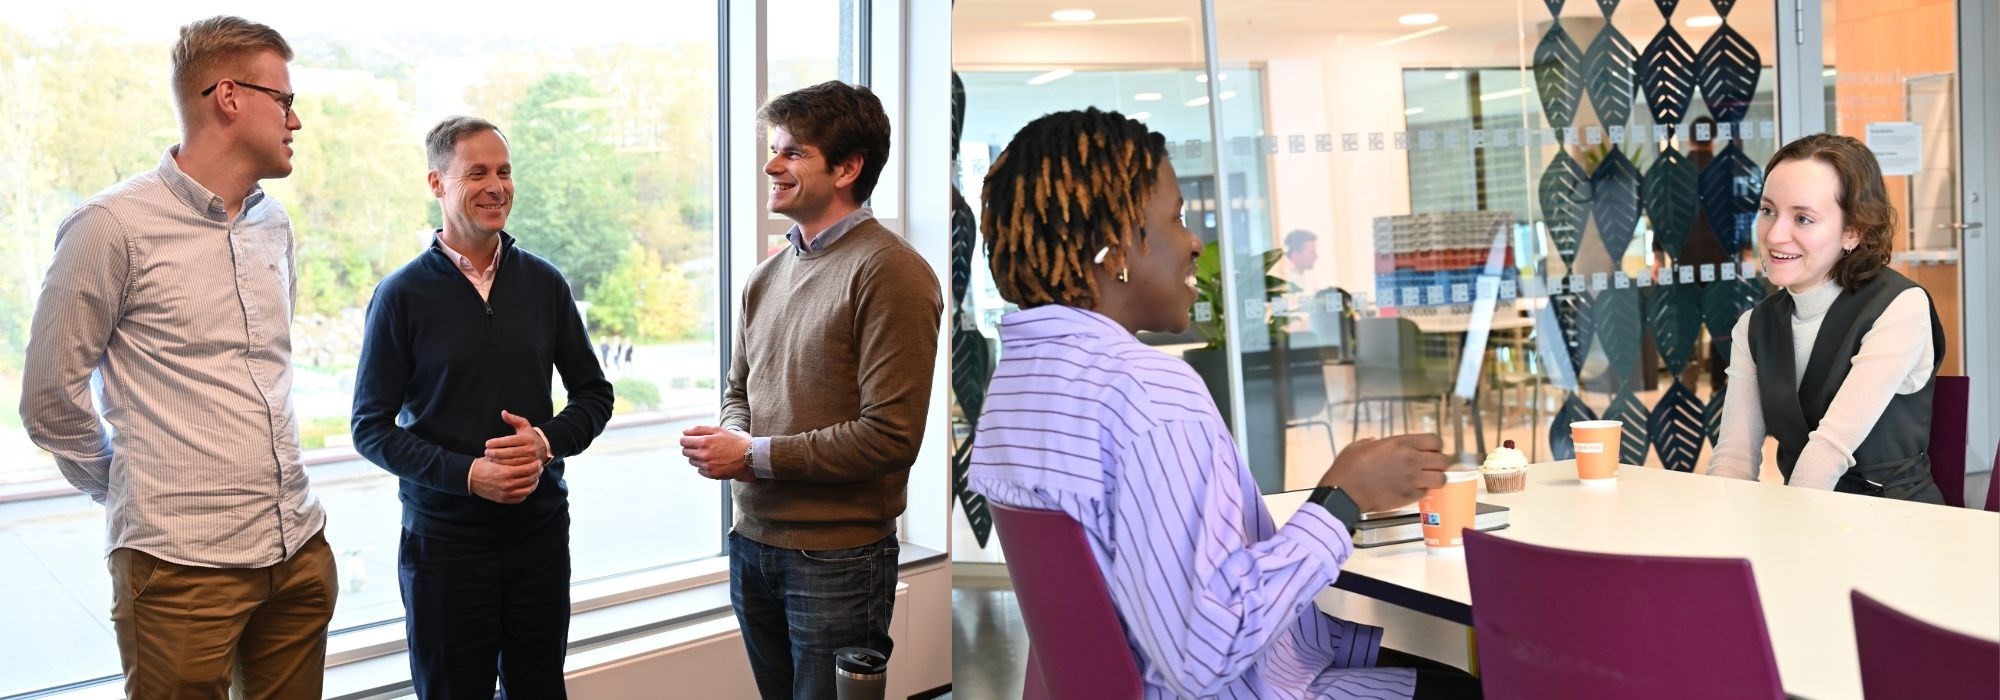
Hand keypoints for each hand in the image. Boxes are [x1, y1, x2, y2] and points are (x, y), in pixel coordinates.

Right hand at [468, 456, 541, 503]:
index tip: (538, 461)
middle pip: (530, 479)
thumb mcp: (496, 457)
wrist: (470, 478)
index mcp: (506, 472)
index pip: (528, 469)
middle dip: (537, 473)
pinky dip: (526, 492)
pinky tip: (527, 487)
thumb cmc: (483, 465)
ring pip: (527, 490)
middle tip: (539, 469)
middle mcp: (507, 484)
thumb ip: (511, 457)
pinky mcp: (503, 500)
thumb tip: (527, 454)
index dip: (536, 465)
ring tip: (535, 478)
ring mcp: (505, 494)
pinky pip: (520, 498)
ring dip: (534, 483)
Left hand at [484, 410, 547, 466]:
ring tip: (489, 458)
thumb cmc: (529, 435)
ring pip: (512, 461)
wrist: (543, 447)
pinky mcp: (530, 466)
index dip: (497, 442)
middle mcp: (530, 448)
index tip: (487, 443)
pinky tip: (497, 464)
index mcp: (527, 438)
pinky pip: (516, 467)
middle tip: (486, 452)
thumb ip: (513, 419)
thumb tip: (503, 412)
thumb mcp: (523, 425)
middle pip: (510, 452)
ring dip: (499, 460)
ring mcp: (531, 459)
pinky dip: (505, 466)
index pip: (510, 440)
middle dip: (496, 452)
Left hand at [681, 425, 752, 481]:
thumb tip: (684, 432)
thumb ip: (699, 429)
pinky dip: (704, 466)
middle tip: (701, 446)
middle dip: (690, 448)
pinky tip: (714, 461)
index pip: (683, 441)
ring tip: (710, 453)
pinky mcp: (711, 474)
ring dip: (697, 457)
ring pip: (692, 461)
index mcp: (704, 442)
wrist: (750, 457)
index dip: (685, 439)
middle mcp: (704, 455)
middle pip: (685, 452)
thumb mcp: (718, 430)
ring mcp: (707, 466)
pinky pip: (699, 470)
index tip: (690, 439)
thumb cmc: (735, 441)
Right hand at [1319, 433, 1451, 513]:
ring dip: (1436, 479)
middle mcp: (1412, 460)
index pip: (1435, 441)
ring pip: (1441, 479)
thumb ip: (1372, 442)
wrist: (1345, 493)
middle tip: (1431, 467)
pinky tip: (1412, 490)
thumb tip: (1375, 441)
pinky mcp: (1410, 496)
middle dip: (1440, 463)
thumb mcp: (1359, 446)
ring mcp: (1413, 479)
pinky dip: (1422, 491)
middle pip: (1444, 460)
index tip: (1430, 451)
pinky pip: (1426, 492)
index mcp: (1401, 443)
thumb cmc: (1348, 468)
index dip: (1435, 446)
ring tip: (1427, 480)